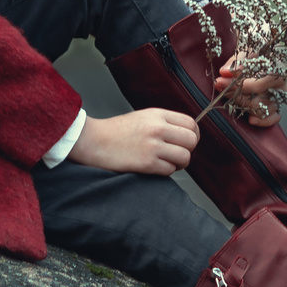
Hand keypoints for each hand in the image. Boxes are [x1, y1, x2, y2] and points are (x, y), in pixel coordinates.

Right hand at [67, 109, 197, 175]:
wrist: (93, 140)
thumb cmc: (116, 131)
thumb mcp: (143, 117)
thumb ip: (164, 123)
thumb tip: (185, 134)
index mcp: (158, 114)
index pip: (191, 123)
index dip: (194, 135)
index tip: (188, 142)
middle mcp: (158, 128)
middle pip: (191, 140)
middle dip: (188, 150)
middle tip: (178, 154)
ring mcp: (153, 146)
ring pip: (184, 157)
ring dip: (179, 163)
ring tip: (168, 162)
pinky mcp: (147, 163)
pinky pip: (170, 170)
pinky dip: (166, 171)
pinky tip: (155, 167)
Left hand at [215, 58, 283, 126]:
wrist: (267, 55)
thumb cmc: (257, 53)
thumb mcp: (247, 50)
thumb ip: (237, 61)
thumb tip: (225, 72)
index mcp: (277, 68)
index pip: (259, 82)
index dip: (239, 84)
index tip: (221, 80)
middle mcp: (280, 85)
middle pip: (258, 97)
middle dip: (235, 94)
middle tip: (220, 85)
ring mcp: (280, 97)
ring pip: (263, 108)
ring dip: (243, 105)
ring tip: (229, 97)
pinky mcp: (278, 107)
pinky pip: (274, 118)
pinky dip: (263, 121)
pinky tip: (250, 119)